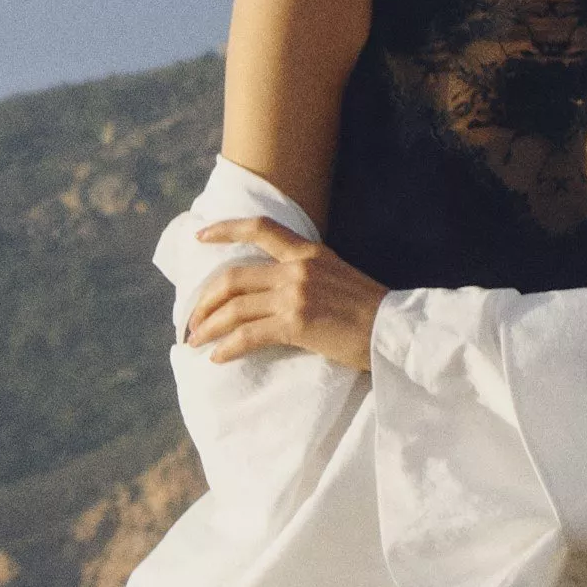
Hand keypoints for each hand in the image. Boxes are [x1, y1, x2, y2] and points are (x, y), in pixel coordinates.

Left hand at [181, 216, 381, 372]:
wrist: (396, 330)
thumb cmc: (368, 310)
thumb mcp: (336, 275)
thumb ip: (304, 274)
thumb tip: (271, 289)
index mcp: (308, 252)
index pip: (261, 228)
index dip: (226, 229)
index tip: (200, 236)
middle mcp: (297, 268)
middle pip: (233, 278)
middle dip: (204, 300)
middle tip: (191, 319)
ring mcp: (296, 295)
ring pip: (235, 309)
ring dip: (208, 327)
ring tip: (195, 341)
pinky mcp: (297, 323)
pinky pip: (249, 336)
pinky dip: (227, 348)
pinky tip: (217, 358)